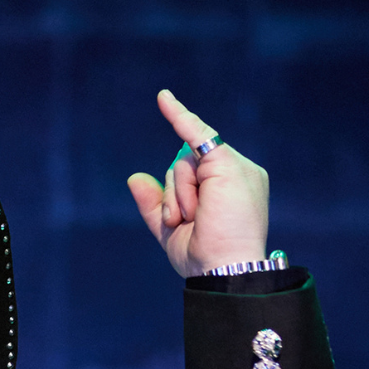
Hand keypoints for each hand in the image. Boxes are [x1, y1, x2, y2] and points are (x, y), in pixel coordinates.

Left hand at [126, 90, 268, 277]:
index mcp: (226, 187)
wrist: (224, 269)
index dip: (178, 177)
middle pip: (182, 166)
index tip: (172, 167)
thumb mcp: (169, 229)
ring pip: (182, 163)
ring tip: (194, 218)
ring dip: (177, 196)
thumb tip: (134, 177)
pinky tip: (163, 99)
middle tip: (185, 222)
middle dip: (173, 196)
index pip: (191, 171)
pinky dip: (179, 116)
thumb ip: (154, 204)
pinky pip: (197, 134)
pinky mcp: (228, 163)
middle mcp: (234, 172)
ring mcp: (234, 166)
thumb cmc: (202, 255)